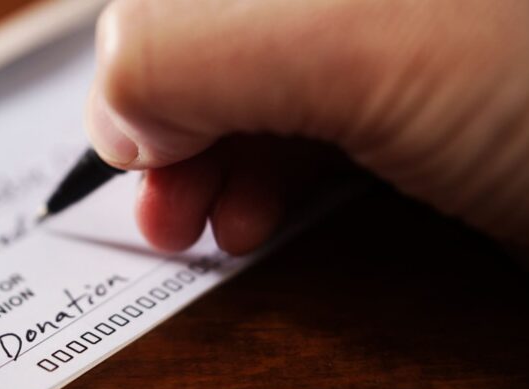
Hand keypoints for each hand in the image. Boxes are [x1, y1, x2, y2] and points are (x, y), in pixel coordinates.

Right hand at [87, 1, 528, 294]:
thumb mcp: (362, 38)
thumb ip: (191, 45)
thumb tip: (113, 100)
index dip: (143, 41)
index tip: (129, 122)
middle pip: (212, 28)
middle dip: (166, 112)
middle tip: (153, 190)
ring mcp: (388, 35)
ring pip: (247, 83)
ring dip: (199, 157)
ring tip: (192, 220)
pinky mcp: (414, 99)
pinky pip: (297, 128)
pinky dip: (257, 178)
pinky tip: (254, 218)